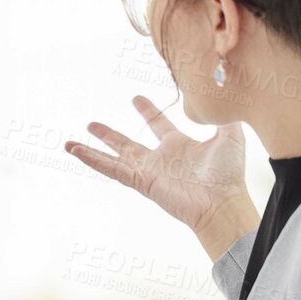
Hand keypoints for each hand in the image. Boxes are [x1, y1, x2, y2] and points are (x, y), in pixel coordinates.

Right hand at [64, 96, 257, 258]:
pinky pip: (112, 169)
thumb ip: (224, 117)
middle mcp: (160, 159)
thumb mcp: (230, 136)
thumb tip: (221, 97)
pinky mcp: (141, 181)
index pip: (159, 125)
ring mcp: (148, 171)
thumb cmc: (228, 175)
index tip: (135, 99)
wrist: (222, 202)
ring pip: (113, 158)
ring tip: (70, 143)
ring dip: (92, 150)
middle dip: (110, 134)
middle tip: (92, 124)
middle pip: (128, 144)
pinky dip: (92, 160)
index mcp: (180, 146)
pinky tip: (75, 152)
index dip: (148, 111)